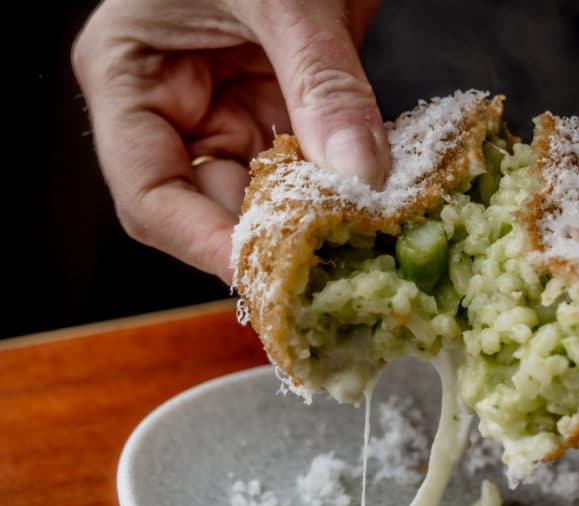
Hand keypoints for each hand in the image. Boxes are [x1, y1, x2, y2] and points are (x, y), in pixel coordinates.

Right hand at [72, 0, 387, 282]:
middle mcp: (172, 108)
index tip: (263, 273)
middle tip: (325, 271)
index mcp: (131, 78)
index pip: (151, 196)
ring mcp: (225, 113)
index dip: (203, 244)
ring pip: (260, 200)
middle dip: (268, 240)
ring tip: (353, 246)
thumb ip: (322, 83)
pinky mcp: (275, 112)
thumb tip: (361, 176)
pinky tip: (366, 208)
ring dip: (307, 223)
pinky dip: (333, 191)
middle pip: (209, 210)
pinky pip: (301, 171)